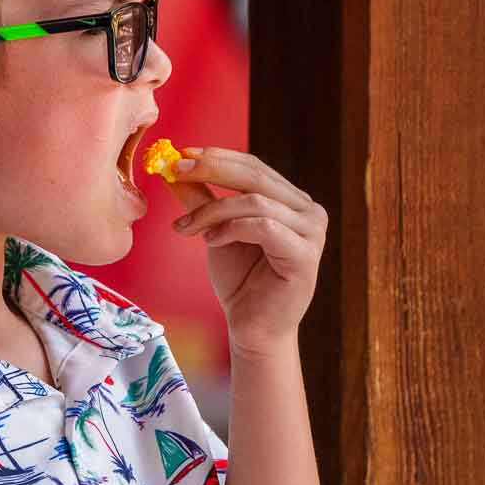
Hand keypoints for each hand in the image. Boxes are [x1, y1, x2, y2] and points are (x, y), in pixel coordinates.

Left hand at [168, 147, 327, 355]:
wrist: (253, 328)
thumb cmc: (240, 281)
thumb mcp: (215, 232)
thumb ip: (202, 201)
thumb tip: (174, 170)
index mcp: (290, 200)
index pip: (253, 166)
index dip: (216, 157)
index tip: (179, 155)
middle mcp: (307, 210)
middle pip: (256, 175)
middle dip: (210, 170)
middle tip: (175, 172)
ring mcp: (311, 232)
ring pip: (255, 201)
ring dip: (212, 211)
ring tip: (187, 228)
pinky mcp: (305, 255)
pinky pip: (264, 227)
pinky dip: (231, 229)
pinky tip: (210, 242)